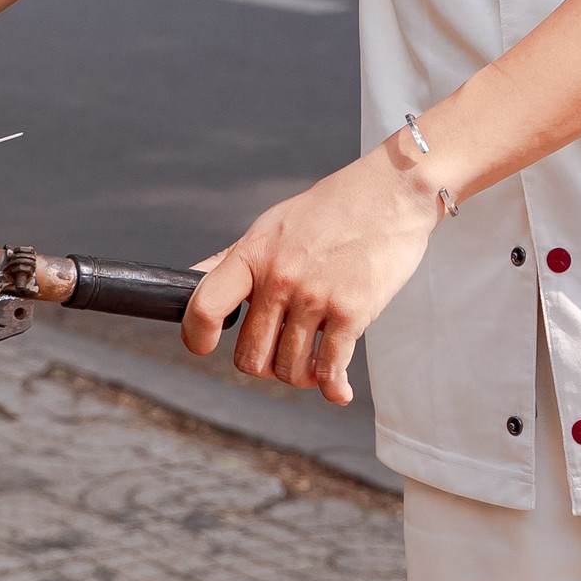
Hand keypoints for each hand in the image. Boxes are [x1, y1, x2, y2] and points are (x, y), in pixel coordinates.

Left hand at [182, 145, 441, 406]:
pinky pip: (329, 371)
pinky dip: (332, 388)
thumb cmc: (330, 210)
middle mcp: (280, 277)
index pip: (205, 306)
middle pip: (250, 357)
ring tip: (312, 358)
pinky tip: (338, 388)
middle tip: (281, 350)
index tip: (205, 346)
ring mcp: (316, 296)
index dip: (196, 337)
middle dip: (264, 363)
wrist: (390, 193)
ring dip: (300, 374)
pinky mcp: (352, 311)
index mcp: (254, 253)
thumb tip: (190, 279)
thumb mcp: (272, 225)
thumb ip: (233, 260)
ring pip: (289, 370)